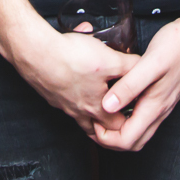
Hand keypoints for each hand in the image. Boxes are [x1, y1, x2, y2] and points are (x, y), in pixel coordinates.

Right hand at [5, 19, 139, 138]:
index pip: (118, 127)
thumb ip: (130, 66)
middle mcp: (78, 111)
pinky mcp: (50, 93)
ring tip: (99, 105)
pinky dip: (73, 93)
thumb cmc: (71, 58)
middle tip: (119, 116)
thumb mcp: (110, 59)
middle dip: (109, 123)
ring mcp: (62, 104)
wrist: (36, 52)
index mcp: (96, 108)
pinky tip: (75, 80)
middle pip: (97, 127)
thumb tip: (143, 67)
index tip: (136, 116)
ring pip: (79, 115)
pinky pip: (66, 99)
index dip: (129, 122)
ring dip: (90, 111)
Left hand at [91, 11, 179, 150]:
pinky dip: (127, 116)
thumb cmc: (176, 46)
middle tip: (92, 123)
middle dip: (110, 139)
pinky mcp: (162, 95)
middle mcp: (160, 110)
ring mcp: (162, 104)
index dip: (106, 138)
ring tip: (101, 114)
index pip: (128, 140)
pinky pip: (143, 117)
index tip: (92, 123)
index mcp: (154, 106)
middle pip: (133, 141)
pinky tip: (118, 100)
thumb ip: (129, 86)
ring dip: (119, 129)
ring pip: (139, 131)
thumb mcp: (150, 64)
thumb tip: (107, 107)